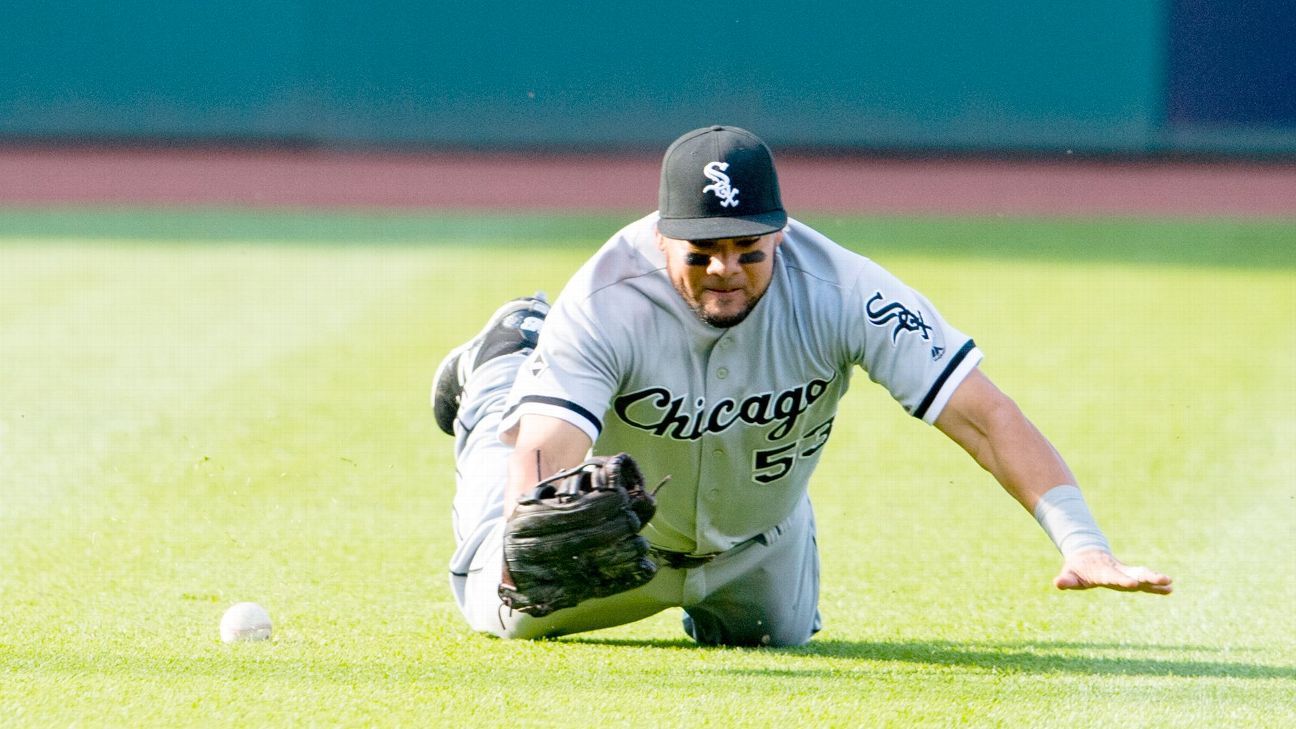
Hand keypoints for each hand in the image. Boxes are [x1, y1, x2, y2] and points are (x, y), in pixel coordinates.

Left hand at [1053, 549, 1172, 594]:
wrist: (1087, 553)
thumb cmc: (1077, 568)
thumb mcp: (1069, 574)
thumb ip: (1065, 580)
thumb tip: (1057, 584)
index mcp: (1102, 572)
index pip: (1113, 577)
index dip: (1123, 580)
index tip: (1133, 584)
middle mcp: (1117, 571)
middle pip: (1135, 573)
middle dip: (1149, 577)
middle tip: (1165, 580)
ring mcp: (1126, 572)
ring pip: (1143, 575)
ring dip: (1155, 580)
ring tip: (1170, 585)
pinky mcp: (1130, 575)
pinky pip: (1145, 580)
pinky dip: (1156, 585)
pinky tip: (1170, 590)